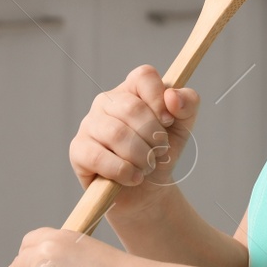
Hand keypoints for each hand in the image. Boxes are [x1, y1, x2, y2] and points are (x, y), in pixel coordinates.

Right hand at [70, 65, 199, 216]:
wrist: (149, 191)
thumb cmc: (162, 152)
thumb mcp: (184, 127)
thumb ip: (188, 103)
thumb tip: (172, 96)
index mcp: (131, 89)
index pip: (144, 76)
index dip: (159, 99)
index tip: (168, 122)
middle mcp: (106, 101)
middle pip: (132, 107)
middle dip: (153, 136)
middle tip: (159, 152)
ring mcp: (89, 124)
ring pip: (116, 133)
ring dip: (141, 156)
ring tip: (147, 167)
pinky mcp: (78, 149)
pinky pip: (98, 156)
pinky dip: (123, 171)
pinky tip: (132, 177)